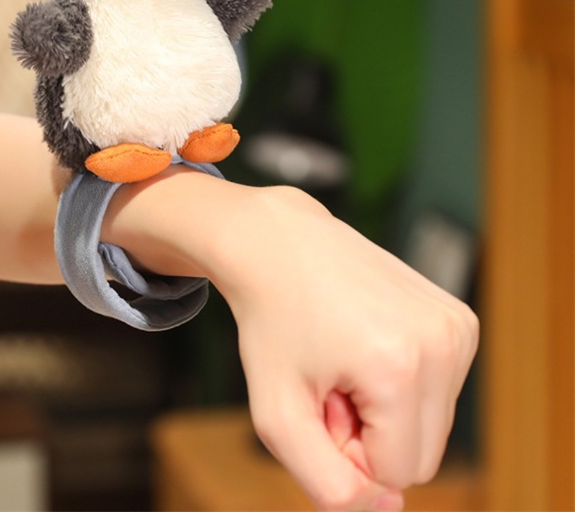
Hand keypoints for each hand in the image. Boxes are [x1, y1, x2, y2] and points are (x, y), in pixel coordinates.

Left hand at [211, 186, 478, 510]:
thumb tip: (387, 508)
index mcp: (399, 369)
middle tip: (328, 380)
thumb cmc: (271, 324)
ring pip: (432, 422)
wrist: (280, 245)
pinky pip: (440, 387)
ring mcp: (457, 325)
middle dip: (371, 434)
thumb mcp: (276, 413)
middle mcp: (443, 343)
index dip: (349, 450)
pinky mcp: (459, 317)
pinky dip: (401, 379)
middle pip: (424, 453)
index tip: (318, 399)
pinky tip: (365, 339)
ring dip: (384, 407)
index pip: (400, 473)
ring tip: (343, 356)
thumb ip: (328, 484)